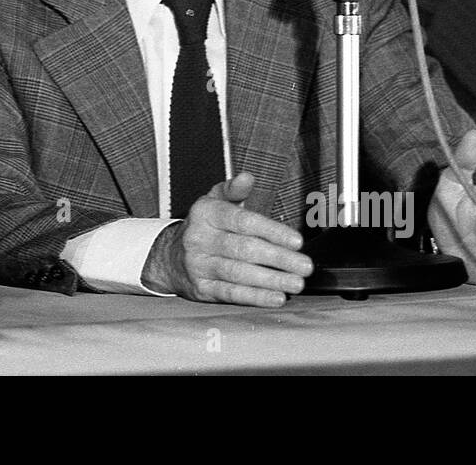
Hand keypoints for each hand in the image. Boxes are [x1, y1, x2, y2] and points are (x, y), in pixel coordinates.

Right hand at [140, 171, 312, 306]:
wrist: (170, 257)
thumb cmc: (204, 228)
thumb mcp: (213, 202)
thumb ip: (234, 190)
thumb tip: (248, 177)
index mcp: (206, 213)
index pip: (242, 221)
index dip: (272, 231)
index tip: (297, 241)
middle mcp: (200, 238)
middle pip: (244, 249)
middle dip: (278, 259)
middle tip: (304, 266)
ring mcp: (199, 265)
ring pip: (239, 274)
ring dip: (271, 280)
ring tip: (296, 283)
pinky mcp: (201, 288)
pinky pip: (231, 293)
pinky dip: (256, 297)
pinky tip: (276, 297)